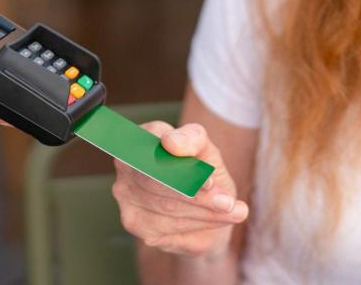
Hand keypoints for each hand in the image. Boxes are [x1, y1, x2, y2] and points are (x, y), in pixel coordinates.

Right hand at [111, 122, 248, 257]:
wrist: (208, 211)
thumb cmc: (205, 173)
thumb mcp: (207, 152)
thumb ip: (193, 140)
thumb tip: (171, 143)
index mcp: (146, 135)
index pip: (157, 147)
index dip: (183, 166)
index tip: (211, 182)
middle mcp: (127, 162)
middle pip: (158, 180)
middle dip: (197, 195)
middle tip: (227, 203)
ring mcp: (126, 193)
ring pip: (165, 206)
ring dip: (204, 212)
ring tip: (234, 212)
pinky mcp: (133, 221)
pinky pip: (166, 226)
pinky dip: (197, 225)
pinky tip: (217, 221)